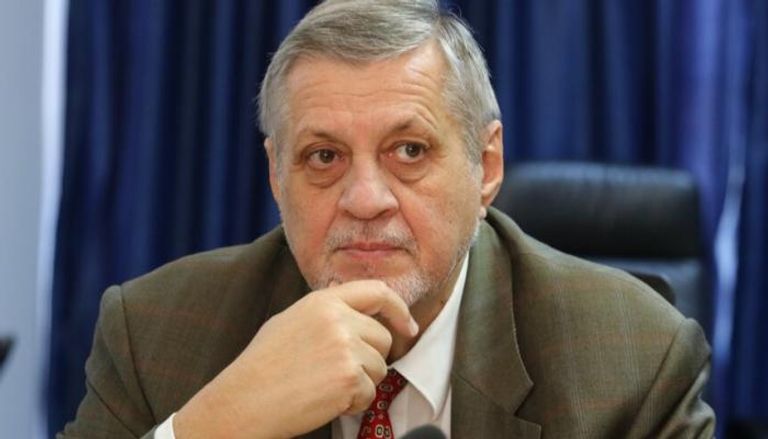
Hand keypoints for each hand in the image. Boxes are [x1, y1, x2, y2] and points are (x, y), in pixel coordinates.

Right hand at [173, 280, 418, 437]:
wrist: (244, 401)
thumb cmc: (263, 365)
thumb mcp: (291, 320)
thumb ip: (327, 311)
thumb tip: (358, 307)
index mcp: (323, 301)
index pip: (377, 291)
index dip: (398, 310)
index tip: (407, 327)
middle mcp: (338, 319)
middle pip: (383, 338)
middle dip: (370, 359)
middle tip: (339, 373)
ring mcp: (345, 348)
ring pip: (380, 368)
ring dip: (360, 383)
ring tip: (324, 386)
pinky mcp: (349, 379)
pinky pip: (370, 394)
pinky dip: (353, 403)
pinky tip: (324, 400)